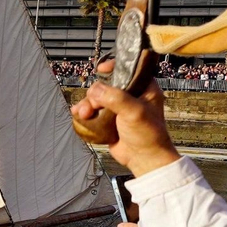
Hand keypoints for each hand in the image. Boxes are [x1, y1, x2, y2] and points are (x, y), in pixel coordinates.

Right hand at [71, 60, 179, 177]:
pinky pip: (93, 111)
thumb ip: (115, 98)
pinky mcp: (109, 120)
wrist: (143, 159)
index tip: (101, 70)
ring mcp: (118, 108)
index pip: (127, 69)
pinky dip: (85, 112)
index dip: (113, 67)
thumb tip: (95, 90)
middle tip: (92, 105)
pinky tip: (78, 115)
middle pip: (105, 85)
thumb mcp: (135, 112)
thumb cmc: (148, 135)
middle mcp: (131, 95)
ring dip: (87, 104)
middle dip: (94, 94)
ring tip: (83, 114)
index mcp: (144, 88)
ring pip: (96, 98)